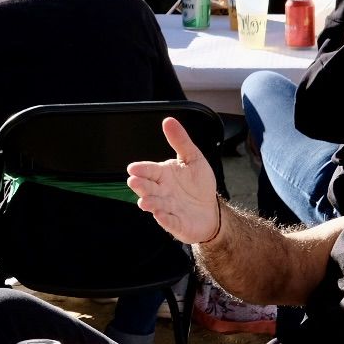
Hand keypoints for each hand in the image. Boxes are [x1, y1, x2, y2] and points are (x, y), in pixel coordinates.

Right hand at [126, 116, 222, 243]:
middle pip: (147, 188)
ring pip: (155, 205)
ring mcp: (167, 208)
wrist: (210, 210)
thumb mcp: (193, 158)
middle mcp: (161, 191)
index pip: (149, 170)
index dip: (141, 169)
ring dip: (150, 204)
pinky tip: (160, 215)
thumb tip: (168, 120)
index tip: (133, 168)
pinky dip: (164, 219)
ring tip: (146, 202)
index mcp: (162, 175)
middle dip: (140, 186)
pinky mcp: (176, 223)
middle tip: (134, 181)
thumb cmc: (198, 184)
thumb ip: (180, 141)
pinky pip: (169, 222)